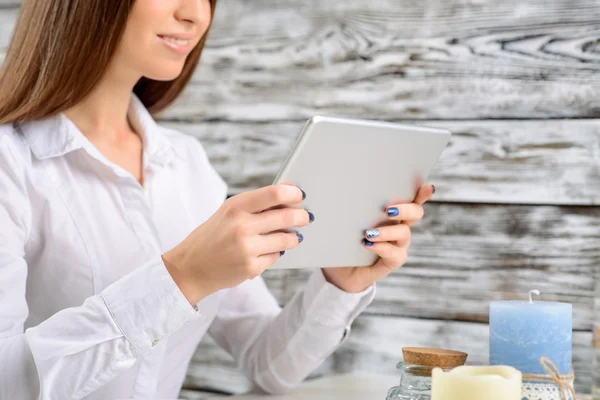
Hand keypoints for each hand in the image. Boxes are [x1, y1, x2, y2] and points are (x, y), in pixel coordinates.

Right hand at [162, 184, 310, 304]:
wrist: (190, 268)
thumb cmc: (212, 236)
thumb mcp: (228, 212)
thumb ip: (255, 204)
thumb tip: (288, 192)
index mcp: (235, 207)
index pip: (274, 193)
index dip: (293, 193)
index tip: (301, 195)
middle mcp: (242, 227)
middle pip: (286, 217)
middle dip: (302, 216)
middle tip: (307, 217)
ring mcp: (247, 249)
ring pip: (286, 240)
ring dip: (293, 238)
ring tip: (293, 236)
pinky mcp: (251, 268)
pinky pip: (276, 257)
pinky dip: (276, 253)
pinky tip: (268, 251)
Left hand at [321, 184, 434, 292]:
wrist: (339, 270)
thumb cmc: (343, 238)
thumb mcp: (345, 219)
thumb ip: (352, 205)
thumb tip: (343, 187)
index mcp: (392, 212)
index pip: (412, 199)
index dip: (422, 193)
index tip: (427, 187)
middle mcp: (399, 226)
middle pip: (416, 213)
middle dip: (406, 209)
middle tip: (388, 210)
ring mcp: (398, 244)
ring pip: (404, 233)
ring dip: (387, 231)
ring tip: (369, 233)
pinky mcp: (392, 261)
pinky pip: (395, 253)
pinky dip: (381, 247)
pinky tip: (368, 244)